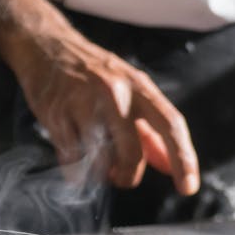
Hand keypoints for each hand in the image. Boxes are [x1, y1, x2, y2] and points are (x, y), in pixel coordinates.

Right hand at [12, 32, 199, 195]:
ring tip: (96, 162)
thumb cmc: (95, 75)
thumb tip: (172, 167)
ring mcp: (83, 103)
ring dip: (101, 173)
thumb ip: (152, 133)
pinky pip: (72, 160)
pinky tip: (76, 153)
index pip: (170, 124)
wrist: (46, 47)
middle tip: (122, 178)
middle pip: (132, 151)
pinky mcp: (56, 115)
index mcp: (139, 86)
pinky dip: (76, 168)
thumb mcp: (131, 93)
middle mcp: (114, 92)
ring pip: (100, 160)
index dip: (183, 158)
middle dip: (129, 175)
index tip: (188, 187)